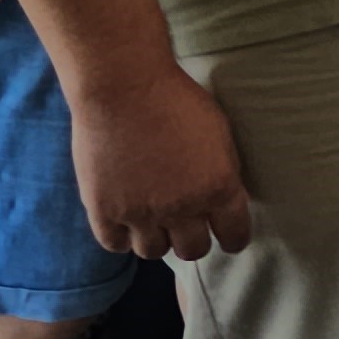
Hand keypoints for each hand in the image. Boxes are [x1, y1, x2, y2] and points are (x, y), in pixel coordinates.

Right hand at [72, 63, 252, 260]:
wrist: (123, 87)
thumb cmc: (176, 101)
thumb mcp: (220, 135)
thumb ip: (224, 174)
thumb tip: (225, 201)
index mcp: (220, 188)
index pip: (235, 237)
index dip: (232, 238)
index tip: (227, 237)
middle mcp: (183, 208)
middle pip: (193, 250)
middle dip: (193, 239)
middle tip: (187, 227)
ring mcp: (141, 213)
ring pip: (154, 252)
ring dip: (156, 238)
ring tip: (154, 221)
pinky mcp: (104, 210)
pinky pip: (116, 245)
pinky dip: (122, 237)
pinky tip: (126, 222)